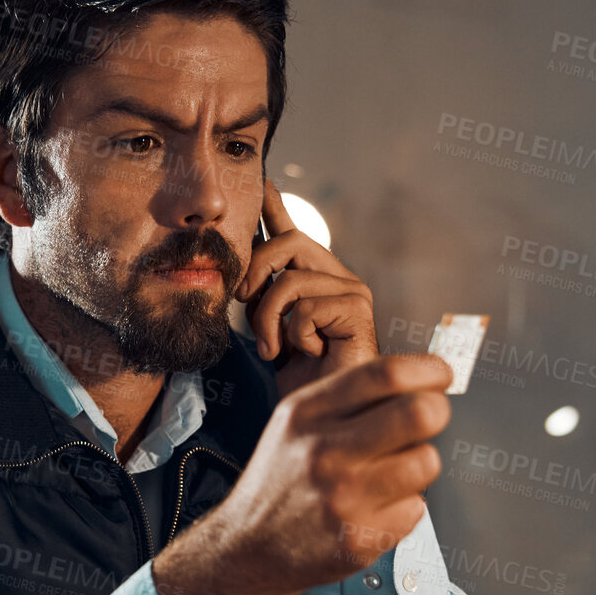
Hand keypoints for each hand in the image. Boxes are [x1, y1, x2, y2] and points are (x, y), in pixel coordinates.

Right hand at [216, 353, 451, 594]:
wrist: (247, 547)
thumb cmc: (281, 480)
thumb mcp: (295, 423)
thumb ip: (347, 398)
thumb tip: (419, 378)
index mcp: (307, 414)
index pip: (385, 374)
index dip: (428, 369)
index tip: (441, 375)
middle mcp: (323, 452)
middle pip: (420, 413)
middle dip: (437, 411)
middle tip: (428, 420)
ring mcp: (342, 499)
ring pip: (426, 462)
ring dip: (419, 465)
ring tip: (393, 473)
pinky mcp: (359, 539)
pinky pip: (416, 509)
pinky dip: (403, 508)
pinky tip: (374, 509)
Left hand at [236, 179, 377, 396]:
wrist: (321, 413)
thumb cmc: (295, 378)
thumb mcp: (265, 328)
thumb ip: (257, 294)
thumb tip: (236, 262)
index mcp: (311, 277)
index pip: (289, 232)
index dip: (274, 206)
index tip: (261, 181)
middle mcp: (335, 275)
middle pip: (285, 243)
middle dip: (253, 272)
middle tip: (244, 303)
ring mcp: (351, 289)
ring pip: (288, 280)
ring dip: (267, 321)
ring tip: (274, 348)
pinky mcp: (359, 307)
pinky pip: (305, 307)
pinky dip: (294, 336)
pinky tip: (308, 353)